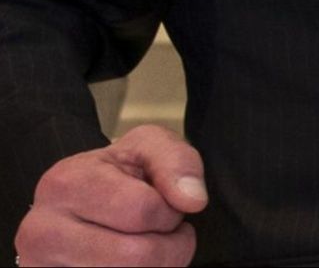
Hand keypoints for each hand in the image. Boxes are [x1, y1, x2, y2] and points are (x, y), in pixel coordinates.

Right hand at [14, 125, 205, 266]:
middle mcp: (41, 230)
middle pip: (137, 257)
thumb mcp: (149, 148)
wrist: (77, 200)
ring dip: (155, 265)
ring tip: (143, 244)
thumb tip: (192, 199)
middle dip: (166, 244)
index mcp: (65, 183)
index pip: (143, 210)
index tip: (160, 204)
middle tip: (157, 230)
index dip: (168, 211)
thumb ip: (178, 162)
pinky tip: (124, 261)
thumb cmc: (117, 174)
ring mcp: (41, 265)